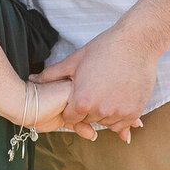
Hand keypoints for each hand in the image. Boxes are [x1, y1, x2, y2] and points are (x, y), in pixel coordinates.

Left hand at [37, 21, 156, 140]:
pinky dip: (119, 116)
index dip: (72, 107)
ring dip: (103, 113)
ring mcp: (118, 113)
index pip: (70, 117)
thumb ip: (52, 75)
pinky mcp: (134, 112)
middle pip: (87, 121)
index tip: (77, 95)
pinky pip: (122, 125)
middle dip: (87, 110)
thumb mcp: (74, 61)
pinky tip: (117, 99)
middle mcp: (100, 111)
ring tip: (107, 92)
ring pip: (105, 123)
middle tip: (94, 90)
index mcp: (82, 101)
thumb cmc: (104, 49)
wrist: (137, 43)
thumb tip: (32, 79)